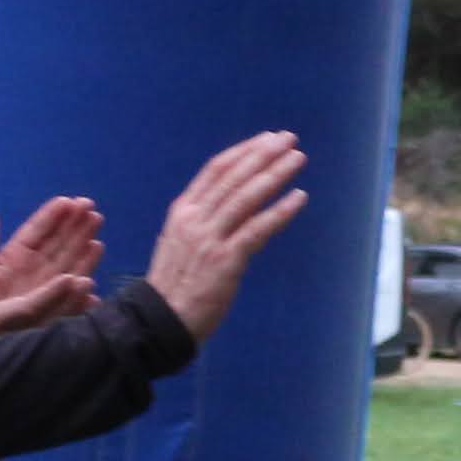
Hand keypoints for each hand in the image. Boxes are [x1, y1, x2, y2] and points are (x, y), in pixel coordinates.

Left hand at [0, 197, 104, 344]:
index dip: (51, 219)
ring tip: (97, 238)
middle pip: (54, 252)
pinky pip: (64, 310)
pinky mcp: (40, 326)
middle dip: (74, 231)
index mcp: (4, 269)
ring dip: (82, 257)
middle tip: (92, 210)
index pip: (33, 238)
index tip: (70, 201)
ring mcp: (35, 304)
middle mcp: (24, 284)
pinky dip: (77, 299)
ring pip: (65, 275)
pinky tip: (90, 285)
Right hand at [144, 134, 309, 341]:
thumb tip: (227, 205)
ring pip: (247, 196)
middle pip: (233, 176)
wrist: (160, 322)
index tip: (267, 139)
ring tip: (298, 158)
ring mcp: (209, 239)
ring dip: (275, 173)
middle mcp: (194, 219)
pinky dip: (280, 210)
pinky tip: (299, 196)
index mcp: (182, 212)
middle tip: (289, 138)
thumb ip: (201, 222)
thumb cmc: (174, 286)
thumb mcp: (180, 243)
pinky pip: (257, 229)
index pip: (215, 170)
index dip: (244, 152)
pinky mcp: (226, 261)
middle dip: (263, 153)